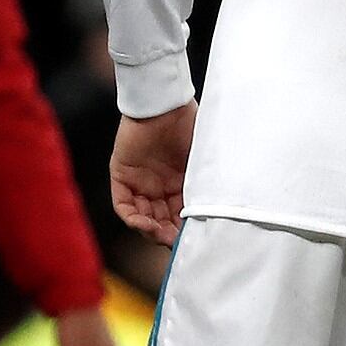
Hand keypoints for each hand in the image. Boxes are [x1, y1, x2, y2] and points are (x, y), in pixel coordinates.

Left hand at [110, 102, 195, 241]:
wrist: (167, 103)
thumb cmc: (191, 126)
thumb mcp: (204, 163)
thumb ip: (208, 187)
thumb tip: (223, 216)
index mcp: (181, 182)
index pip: (180, 215)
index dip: (185, 230)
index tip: (194, 240)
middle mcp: (160, 185)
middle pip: (161, 220)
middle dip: (168, 234)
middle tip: (177, 242)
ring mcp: (140, 181)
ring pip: (142, 216)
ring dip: (151, 230)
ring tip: (162, 235)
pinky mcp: (122, 175)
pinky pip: (123, 205)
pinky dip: (133, 218)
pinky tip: (146, 224)